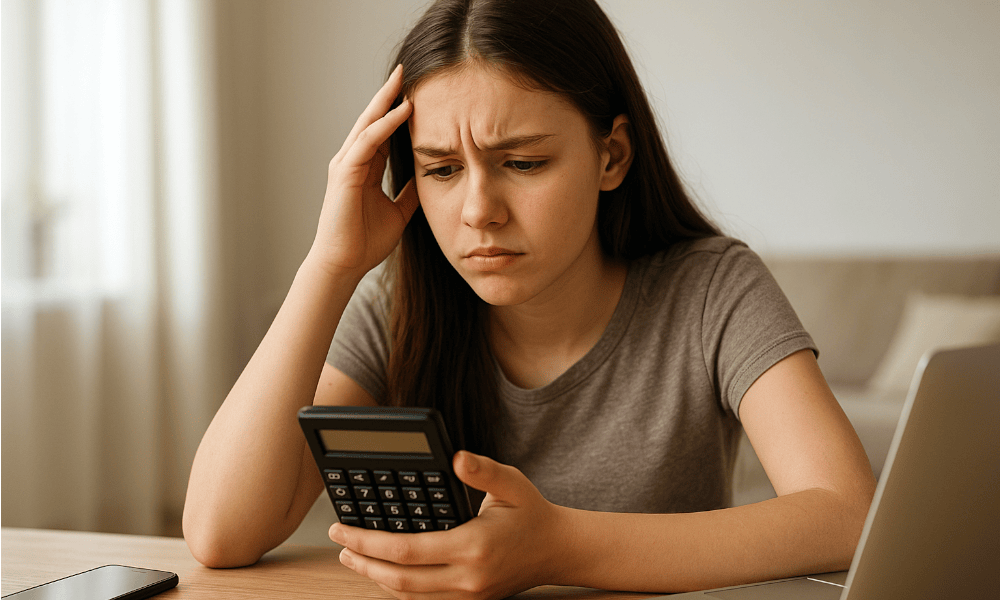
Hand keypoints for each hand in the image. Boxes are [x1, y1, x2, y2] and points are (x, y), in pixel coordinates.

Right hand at [311, 64, 418, 277]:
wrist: (344, 264)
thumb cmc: (365, 242)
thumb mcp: (399, 212)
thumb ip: (410, 193)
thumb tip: (431, 180)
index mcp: (364, 168)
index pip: (382, 131)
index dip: (396, 111)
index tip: (416, 92)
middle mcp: (352, 161)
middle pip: (372, 119)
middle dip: (388, 94)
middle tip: (405, 70)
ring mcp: (345, 165)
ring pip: (368, 124)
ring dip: (386, 101)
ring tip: (403, 79)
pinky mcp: (345, 174)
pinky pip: (368, 142)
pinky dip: (385, 125)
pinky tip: (403, 111)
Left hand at [330, 451, 566, 599]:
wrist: (558, 550)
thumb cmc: (532, 513)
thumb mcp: (512, 483)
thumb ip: (483, 471)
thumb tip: (457, 458)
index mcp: (472, 546)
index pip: (406, 550)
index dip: (368, 541)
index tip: (344, 529)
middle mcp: (467, 578)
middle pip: (399, 579)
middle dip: (362, 561)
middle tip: (339, 544)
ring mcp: (467, 595)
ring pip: (408, 595)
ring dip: (375, 578)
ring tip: (353, 557)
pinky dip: (398, 587)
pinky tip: (384, 571)